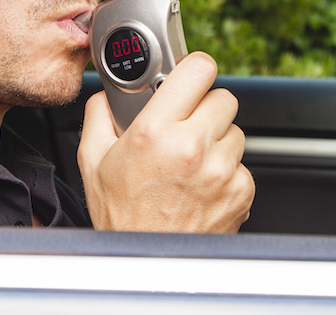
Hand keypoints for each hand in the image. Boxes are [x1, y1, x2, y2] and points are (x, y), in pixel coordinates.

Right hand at [77, 51, 254, 232]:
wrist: (148, 267)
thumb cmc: (122, 218)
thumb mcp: (93, 161)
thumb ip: (99, 116)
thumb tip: (107, 95)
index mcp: (156, 132)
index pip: (199, 69)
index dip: (195, 69)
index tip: (190, 77)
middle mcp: (193, 148)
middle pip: (223, 97)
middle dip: (205, 108)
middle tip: (186, 126)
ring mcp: (221, 171)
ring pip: (235, 131)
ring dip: (217, 140)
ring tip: (190, 162)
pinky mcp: (241, 192)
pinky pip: (242, 165)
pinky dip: (226, 171)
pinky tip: (201, 186)